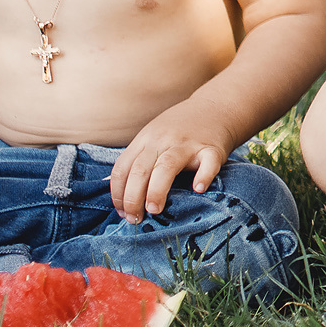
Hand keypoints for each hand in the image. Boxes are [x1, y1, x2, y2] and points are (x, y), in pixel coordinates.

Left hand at [109, 100, 233, 220]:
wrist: (216, 107)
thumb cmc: (180, 128)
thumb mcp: (152, 136)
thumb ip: (135, 158)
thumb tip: (109, 186)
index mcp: (145, 140)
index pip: (122, 168)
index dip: (118, 194)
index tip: (122, 213)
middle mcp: (163, 140)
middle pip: (140, 169)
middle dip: (133, 198)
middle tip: (135, 219)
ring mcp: (188, 144)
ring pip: (167, 166)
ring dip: (157, 190)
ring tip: (154, 210)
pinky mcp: (212, 148)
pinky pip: (208, 163)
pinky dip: (203, 176)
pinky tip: (198, 189)